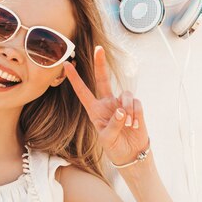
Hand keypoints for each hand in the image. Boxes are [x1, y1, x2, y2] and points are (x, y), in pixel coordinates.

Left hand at [64, 46, 148, 167]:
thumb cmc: (115, 147)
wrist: (132, 153)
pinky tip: (134, 125)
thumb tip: (121, 111)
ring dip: (127, 109)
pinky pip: (135, 103)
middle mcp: (107, 103)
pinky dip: (135, 114)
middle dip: (100, 64)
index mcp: (95, 110)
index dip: (75, 79)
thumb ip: (113, 124)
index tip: (66, 65)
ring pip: (124, 94)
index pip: (83, 92)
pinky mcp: (135, 107)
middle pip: (103, 79)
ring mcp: (121, 104)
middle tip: (98, 49)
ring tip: (128, 124)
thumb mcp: (107, 139)